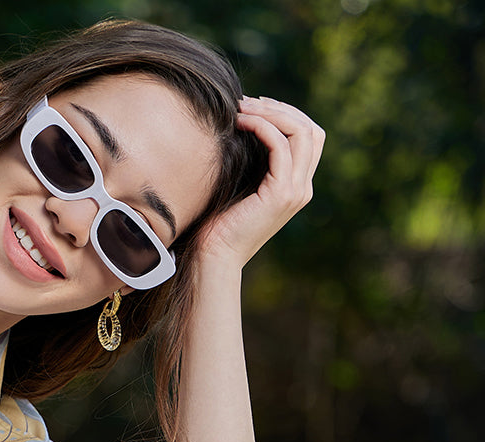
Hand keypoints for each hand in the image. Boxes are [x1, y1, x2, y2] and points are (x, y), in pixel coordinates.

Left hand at [197, 96, 324, 269]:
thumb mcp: (240, 184)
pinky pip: (281, 147)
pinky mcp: (282, 194)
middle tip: (248, 103)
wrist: (213, 256)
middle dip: (281, 109)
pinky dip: (263, 127)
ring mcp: (296, 192)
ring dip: (272, 113)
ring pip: (301, 132)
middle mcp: (303, 188)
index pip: (309, 136)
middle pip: (311, 129)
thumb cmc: (218, 223)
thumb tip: (244, 121)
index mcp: (297, 186)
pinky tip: (242, 123)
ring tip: (242, 109)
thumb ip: (253, 160)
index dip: (286, 114)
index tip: (255, 107)